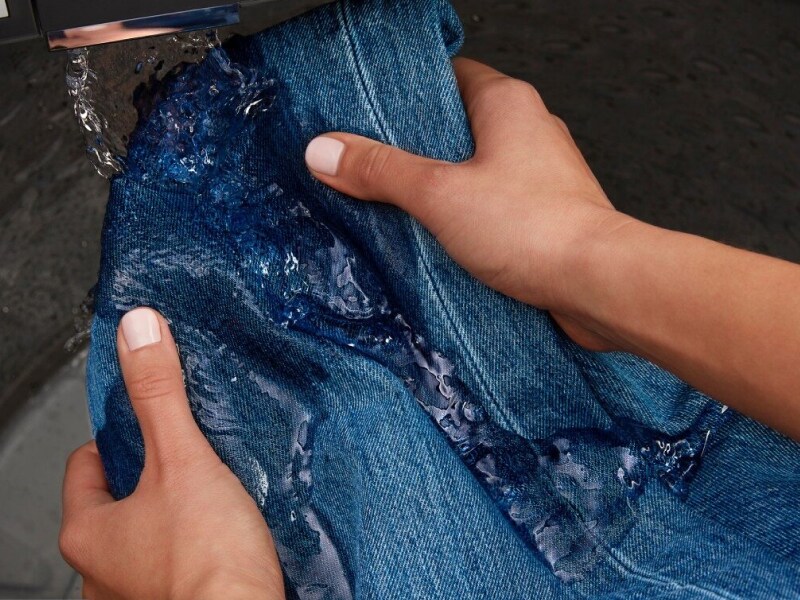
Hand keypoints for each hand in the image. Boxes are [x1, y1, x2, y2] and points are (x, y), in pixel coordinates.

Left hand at [60, 308, 284, 599]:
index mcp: (89, 533)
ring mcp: (134, 595)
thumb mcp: (182, 459)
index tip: (147, 427)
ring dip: (174, 515)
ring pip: (146, 536)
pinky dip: (193, 546)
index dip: (117, 438)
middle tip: (189, 460)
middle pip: (116, 501)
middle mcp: (100, 572)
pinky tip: (222, 537)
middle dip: (151, 478)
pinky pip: (174, 564)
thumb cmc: (208, 563)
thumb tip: (138, 332)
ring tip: (211, 499)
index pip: (85, 465)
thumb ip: (159, 394)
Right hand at [304, 58, 799, 439]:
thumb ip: (380, 170)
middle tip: (374, 170)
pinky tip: (440, 244)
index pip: (449, 76)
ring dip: (440, 192)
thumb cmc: (538, 228)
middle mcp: (529, 132)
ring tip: (399, 211)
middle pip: (457, 129)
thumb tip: (328, 151)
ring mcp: (540, 177)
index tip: (370, 114)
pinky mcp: (544, 218)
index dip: (407, 94)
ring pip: (475, 173)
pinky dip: (466, 222)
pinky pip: (493, 210)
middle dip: (416, 152)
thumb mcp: (438, 193)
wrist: (599, 285)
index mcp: (507, 103)